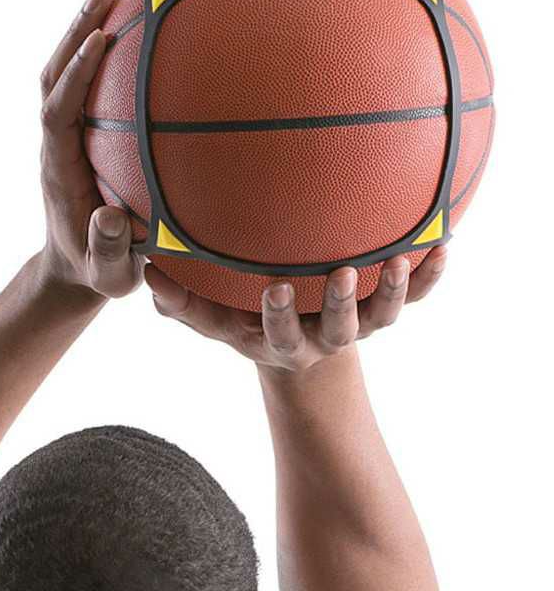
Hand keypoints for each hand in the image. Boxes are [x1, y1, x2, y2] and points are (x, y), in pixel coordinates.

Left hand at [37, 0, 144, 299]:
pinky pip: (83, 83)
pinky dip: (98, 47)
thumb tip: (108, 216)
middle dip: (77, 28)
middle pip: (53, 75)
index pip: (57, 111)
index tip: (100, 38)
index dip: (76, 74)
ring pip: (64, 71)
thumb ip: (107, 251)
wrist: (74, 269)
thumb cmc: (95, 273)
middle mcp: (54, 145)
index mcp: (59, 170)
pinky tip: (129, 21)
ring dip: (84, 26)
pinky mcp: (78, 134)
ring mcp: (64, 137)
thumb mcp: (107, 275)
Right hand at [145, 249, 446, 371]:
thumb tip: (146, 274)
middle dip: (339, 306)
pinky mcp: (384, 309)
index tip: (275, 289)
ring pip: (380, 316)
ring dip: (391, 291)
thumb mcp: (215, 320)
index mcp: (280, 340)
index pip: (277, 332)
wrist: (301, 347)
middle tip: (339, 273)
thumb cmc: (248, 322)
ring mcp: (358, 324)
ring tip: (397, 259)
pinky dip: (429, 276)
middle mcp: (322, 337)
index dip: (279, 316)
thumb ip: (183, 303)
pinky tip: (444, 244)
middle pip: (337, 330)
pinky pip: (414, 297)